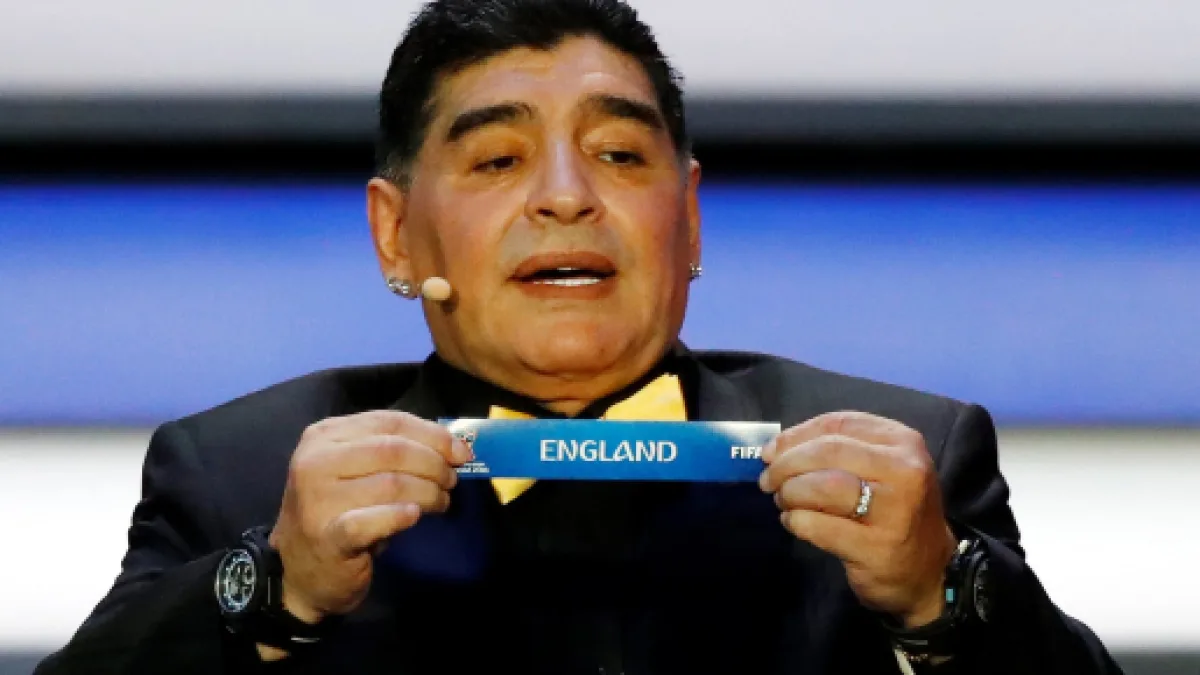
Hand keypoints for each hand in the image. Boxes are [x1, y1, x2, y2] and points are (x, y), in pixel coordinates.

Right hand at [269, 411, 470, 624]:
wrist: (298, 573)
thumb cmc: (337, 515)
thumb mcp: (354, 472)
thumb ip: (392, 452)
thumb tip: (452, 447)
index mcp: (324, 435)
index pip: (389, 422)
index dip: (432, 434)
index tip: (461, 451)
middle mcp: (316, 461)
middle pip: (393, 450)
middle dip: (434, 464)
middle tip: (451, 481)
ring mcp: (318, 500)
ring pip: (392, 483)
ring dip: (428, 492)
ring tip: (440, 503)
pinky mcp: (329, 536)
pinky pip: (378, 519)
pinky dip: (403, 516)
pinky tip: (414, 517)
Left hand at [759, 411, 955, 627]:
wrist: (929, 572)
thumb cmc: (893, 512)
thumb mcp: (879, 469)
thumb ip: (835, 451)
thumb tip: (775, 448)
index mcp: (903, 442)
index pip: (839, 424)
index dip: (796, 435)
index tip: (771, 451)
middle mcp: (905, 470)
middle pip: (829, 452)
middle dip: (787, 464)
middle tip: (768, 480)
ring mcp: (895, 510)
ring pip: (824, 485)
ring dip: (791, 492)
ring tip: (784, 501)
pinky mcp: (877, 547)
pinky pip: (820, 526)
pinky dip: (797, 521)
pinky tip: (794, 522)